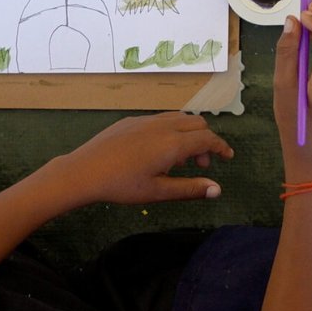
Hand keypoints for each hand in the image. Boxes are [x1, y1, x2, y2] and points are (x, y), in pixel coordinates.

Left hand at [50, 112, 234, 205]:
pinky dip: (171, 131)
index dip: (221, 147)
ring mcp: (146, 121)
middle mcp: (163, 126)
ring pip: (179, 118)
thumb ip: (190, 188)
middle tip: (201, 164)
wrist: (83, 171)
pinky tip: (156, 152)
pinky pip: (161, 119)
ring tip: (179, 159)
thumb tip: (217, 190)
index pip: (208, 138)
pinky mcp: (131, 121)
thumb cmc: (122, 185)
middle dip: (205, 141)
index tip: (228, 157)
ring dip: (188, 134)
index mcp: (173, 143)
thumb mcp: (158, 192)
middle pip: (197, 123)